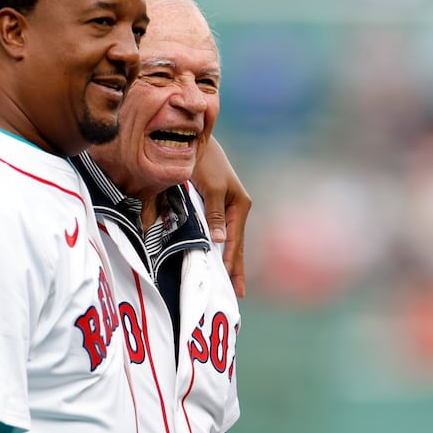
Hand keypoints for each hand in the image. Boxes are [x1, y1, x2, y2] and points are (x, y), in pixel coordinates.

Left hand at [193, 135, 251, 296]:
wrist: (193, 139)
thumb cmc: (203, 160)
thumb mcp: (209, 187)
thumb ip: (215, 215)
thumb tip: (220, 241)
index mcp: (239, 205)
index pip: (235, 241)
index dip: (232, 263)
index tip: (231, 284)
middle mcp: (236, 208)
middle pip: (237, 245)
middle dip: (236, 268)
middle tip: (237, 294)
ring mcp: (227, 207)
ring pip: (228, 240)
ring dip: (228, 260)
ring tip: (230, 283)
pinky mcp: (214, 204)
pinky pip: (219, 232)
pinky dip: (219, 247)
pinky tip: (217, 258)